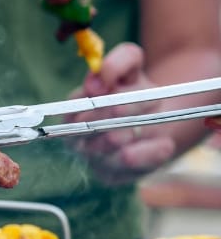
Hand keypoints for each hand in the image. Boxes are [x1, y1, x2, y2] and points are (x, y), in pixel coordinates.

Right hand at [64, 42, 176, 183]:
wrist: (152, 117)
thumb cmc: (134, 88)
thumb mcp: (131, 64)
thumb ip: (118, 61)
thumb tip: (98, 82)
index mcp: (72, 108)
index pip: (81, 108)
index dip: (107, 104)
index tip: (133, 99)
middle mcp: (75, 137)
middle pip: (93, 130)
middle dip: (122, 118)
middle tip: (148, 106)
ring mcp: (92, 159)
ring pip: (111, 149)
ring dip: (136, 133)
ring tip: (152, 124)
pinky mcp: (110, 176)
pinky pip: (130, 168)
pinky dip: (152, 153)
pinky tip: (165, 144)